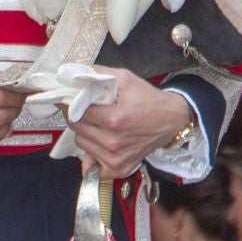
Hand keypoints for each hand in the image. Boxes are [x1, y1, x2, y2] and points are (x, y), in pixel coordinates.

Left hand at [70, 70, 190, 178]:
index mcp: (114, 119)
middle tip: (88, 111)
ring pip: (81, 144)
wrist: (172, 119)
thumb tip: (69, 71)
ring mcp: (115, 158)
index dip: (71, 104)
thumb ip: (96, 73)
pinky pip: (90, 164)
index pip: (76, 112)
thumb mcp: (125, 78)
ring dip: (85, 134)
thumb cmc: (148, 98)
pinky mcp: (118, 169)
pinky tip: (102, 144)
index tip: (71, 100)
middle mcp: (113, 142)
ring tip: (100, 126)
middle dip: (78, 117)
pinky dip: (92, 154)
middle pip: (77, 128)